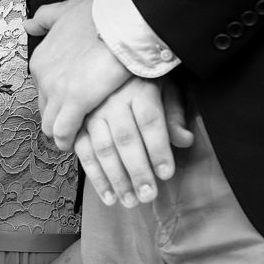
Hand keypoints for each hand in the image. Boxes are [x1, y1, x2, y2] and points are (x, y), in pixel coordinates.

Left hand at [23, 0, 131, 149]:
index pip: (42, 90)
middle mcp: (42, 76)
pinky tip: (79, 144)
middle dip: (58, 118)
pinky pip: (64, 133)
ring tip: (78, 139)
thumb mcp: (66, 10)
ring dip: (62, 134)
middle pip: (44, 109)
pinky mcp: (74, 103)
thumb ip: (46, 19)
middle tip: (76, 124)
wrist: (121, 21)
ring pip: (50, 125)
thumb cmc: (101, 15)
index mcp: (41, 58)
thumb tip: (28, 25)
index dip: (57, 99)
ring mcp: (56, 91)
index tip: (70, 104)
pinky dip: (69, 141)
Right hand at [75, 77, 195, 206]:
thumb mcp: (164, 88)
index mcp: (138, 89)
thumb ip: (173, 114)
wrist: (108, 61)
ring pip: (103, 148)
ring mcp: (92, 112)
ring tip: (130, 202)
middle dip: (137, 170)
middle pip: (126, 138)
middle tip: (148, 195)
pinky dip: (96, 176)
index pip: (150, 121)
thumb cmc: (143, 80)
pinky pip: (84, 152)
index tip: (166, 174)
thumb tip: (185, 140)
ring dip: (116, 178)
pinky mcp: (78, 124)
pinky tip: (108, 196)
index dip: (158, 148)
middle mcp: (113, 99)